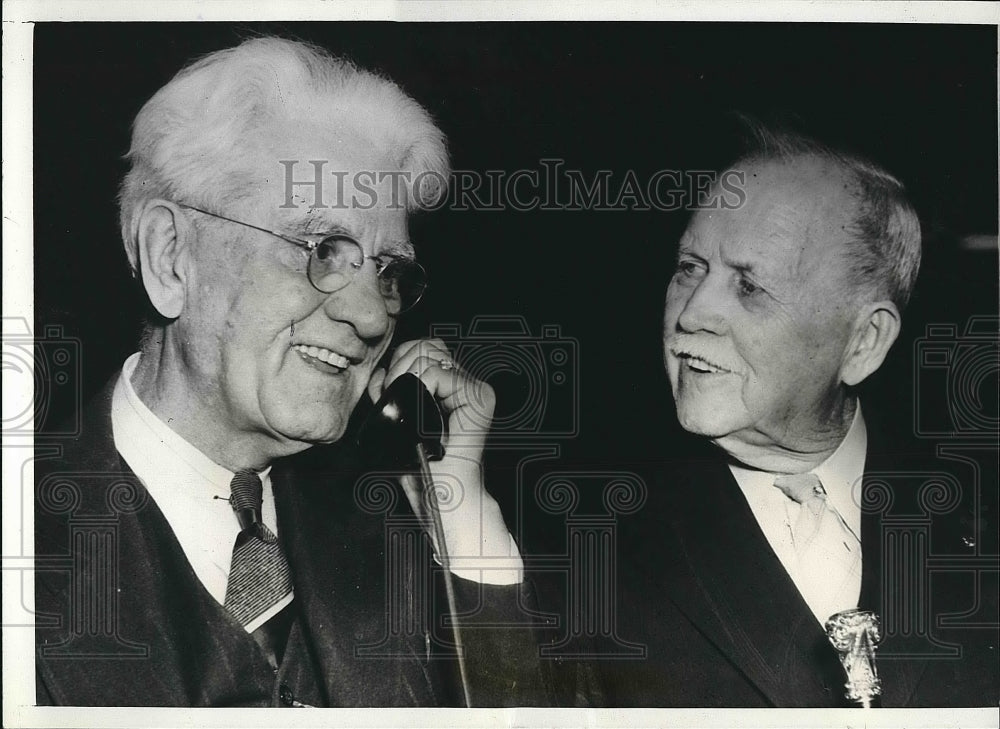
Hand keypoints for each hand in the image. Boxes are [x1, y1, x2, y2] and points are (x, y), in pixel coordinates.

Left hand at [368, 337, 494, 460]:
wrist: (442, 497)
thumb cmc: (422, 470)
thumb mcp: (396, 423)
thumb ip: (389, 395)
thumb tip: (379, 372)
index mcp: (449, 388)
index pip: (424, 348)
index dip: (399, 360)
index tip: (388, 388)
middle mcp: (465, 385)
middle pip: (427, 344)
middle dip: (400, 363)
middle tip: (392, 395)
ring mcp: (474, 390)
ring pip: (430, 353)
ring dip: (406, 374)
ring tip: (402, 402)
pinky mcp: (479, 398)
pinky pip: (437, 373)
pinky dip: (419, 385)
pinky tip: (417, 407)